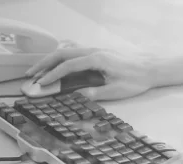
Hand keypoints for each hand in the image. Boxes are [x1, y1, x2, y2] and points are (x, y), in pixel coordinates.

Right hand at [25, 44, 157, 100]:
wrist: (151, 67)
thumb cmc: (136, 79)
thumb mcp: (117, 90)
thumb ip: (96, 93)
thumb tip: (77, 95)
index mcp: (97, 59)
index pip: (68, 66)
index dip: (52, 75)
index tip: (40, 84)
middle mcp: (93, 51)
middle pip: (62, 54)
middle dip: (44, 64)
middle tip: (30, 76)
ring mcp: (95, 49)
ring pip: (67, 50)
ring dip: (51, 59)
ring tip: (39, 71)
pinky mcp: (98, 52)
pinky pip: (74, 50)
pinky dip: (61, 56)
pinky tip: (56, 64)